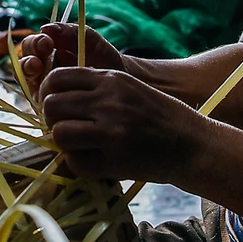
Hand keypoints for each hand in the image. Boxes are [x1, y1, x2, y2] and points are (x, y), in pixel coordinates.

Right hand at [16, 22, 124, 96]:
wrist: (120, 80)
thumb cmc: (103, 57)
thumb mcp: (89, 39)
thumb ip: (69, 32)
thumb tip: (45, 28)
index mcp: (47, 52)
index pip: (31, 46)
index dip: (34, 43)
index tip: (46, 42)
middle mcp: (41, 70)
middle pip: (23, 64)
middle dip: (28, 60)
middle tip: (38, 60)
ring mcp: (43, 88)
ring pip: (27, 83)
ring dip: (29, 76)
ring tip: (38, 70)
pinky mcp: (48, 107)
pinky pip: (38, 103)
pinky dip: (40, 97)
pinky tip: (47, 94)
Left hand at [39, 65, 212, 183]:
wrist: (193, 144)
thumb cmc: (159, 116)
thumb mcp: (129, 88)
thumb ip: (97, 88)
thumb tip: (54, 95)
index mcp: (111, 79)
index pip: (57, 78)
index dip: (49, 93)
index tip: (57, 106)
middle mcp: (109, 101)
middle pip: (52, 106)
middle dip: (52, 119)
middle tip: (66, 128)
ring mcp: (112, 131)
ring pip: (59, 134)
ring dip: (64, 143)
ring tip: (79, 146)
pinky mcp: (116, 160)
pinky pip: (75, 162)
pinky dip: (79, 164)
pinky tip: (94, 161)